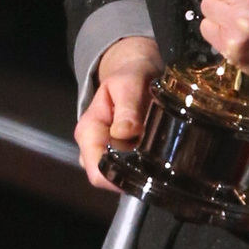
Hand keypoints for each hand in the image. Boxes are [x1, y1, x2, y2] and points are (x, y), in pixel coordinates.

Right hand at [75, 36, 161, 191]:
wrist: (135, 70)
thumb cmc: (131, 75)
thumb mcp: (129, 84)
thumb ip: (128, 108)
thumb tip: (124, 133)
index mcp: (88, 132)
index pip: (97, 172)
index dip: (119, 179)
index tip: (146, 170)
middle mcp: (92, 147)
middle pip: (109, 178)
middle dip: (134, 173)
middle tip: (159, 157)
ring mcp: (105, 152)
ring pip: (121, 175)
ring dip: (141, 168)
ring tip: (160, 151)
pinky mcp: (119, 154)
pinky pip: (130, 168)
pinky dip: (144, 164)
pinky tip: (157, 151)